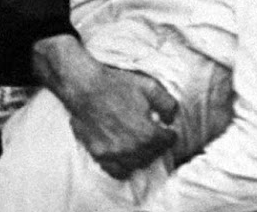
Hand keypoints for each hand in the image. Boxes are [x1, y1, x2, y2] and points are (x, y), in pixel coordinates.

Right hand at [66, 64, 178, 178]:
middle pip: (153, 155)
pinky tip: (125, 155)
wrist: (85, 87)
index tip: (167, 130)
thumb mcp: (150, 86)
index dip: (169, 134)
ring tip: (140, 145)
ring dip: (142, 156)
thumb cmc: (117, 85)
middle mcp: (132, 148)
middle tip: (154, 136)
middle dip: (157, 145)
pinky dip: (124, 166)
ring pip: (137, 165)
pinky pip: (117, 171)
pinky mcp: (99, 154)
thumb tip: (171, 120)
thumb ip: (168, 104)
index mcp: (147, 133)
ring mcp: (114, 154)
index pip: (168, 142)